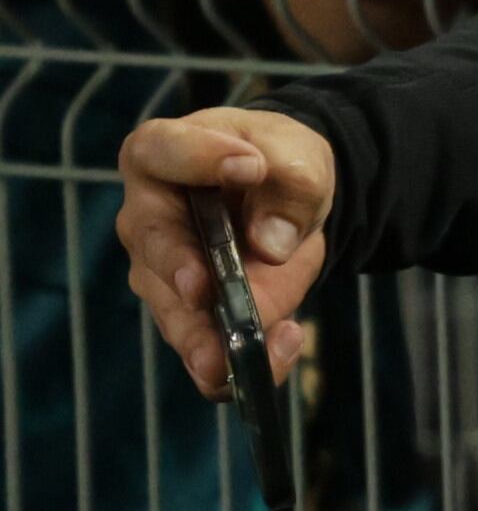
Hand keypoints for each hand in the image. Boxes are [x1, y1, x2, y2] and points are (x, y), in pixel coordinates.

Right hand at [116, 108, 336, 396]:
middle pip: (156, 246)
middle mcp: (146, 218)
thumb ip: (291, 188)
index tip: (249, 165)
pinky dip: (243, 358)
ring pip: (177, 314)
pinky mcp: (191, 318)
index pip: (163, 151)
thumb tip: (269, 245)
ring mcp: (162, 274)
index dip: (198, 158)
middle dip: (181, 273)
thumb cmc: (274, 164)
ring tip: (236, 354)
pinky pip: (208, 349)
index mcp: (160, 155)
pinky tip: (281, 345)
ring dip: (205, 339)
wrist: (283, 196)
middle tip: (202, 291)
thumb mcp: (299, 159)